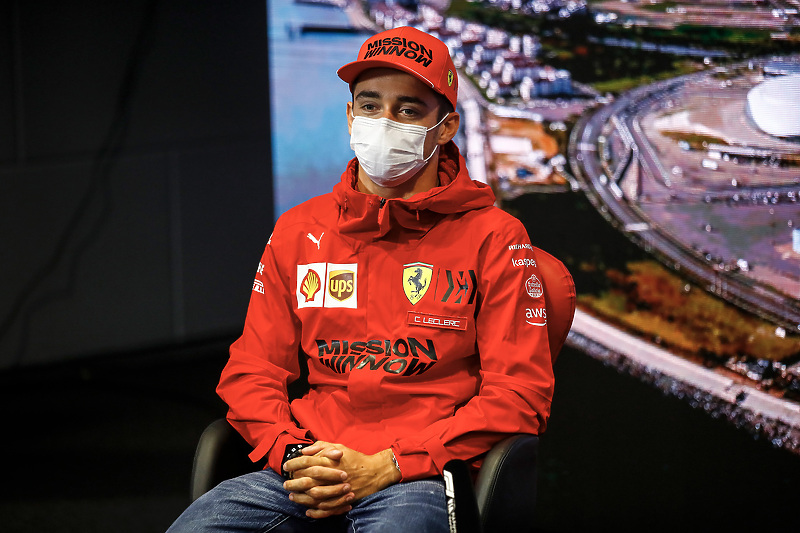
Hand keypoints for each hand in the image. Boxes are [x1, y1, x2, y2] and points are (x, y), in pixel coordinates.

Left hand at [283, 442, 400, 518]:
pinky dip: (315, 511)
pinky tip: (307, 510)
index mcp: (331, 460)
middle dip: (294, 482)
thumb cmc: (354, 458)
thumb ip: (321, 446)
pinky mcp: (343, 500)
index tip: (286, 466)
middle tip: (285, 483)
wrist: (374, 472)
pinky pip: (326, 508)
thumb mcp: (339, 446)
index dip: (294, 464)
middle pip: (308, 480)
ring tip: (292, 496)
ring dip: (301, 497)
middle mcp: (333, 474)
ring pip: (315, 496)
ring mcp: (338, 488)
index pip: (307, 461)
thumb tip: (304, 450)